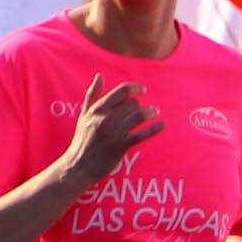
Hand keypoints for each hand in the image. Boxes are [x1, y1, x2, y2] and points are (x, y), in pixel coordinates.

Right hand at [57, 75, 163, 192]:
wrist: (78, 166)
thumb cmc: (82, 140)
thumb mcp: (84, 115)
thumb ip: (92, 95)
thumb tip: (99, 75)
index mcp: (97, 109)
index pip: (121, 92)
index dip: (135, 88)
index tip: (142, 90)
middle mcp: (106, 119)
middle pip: (132, 104)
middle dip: (140, 105)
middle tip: (144, 108)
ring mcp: (114, 133)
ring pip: (139, 116)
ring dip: (150, 112)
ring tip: (155, 112)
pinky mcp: (121, 146)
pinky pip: (142, 135)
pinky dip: (154, 129)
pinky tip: (162, 125)